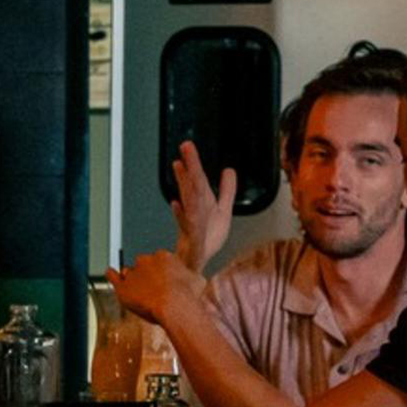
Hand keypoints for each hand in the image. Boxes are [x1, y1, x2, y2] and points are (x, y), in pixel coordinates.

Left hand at [105, 247, 211, 337]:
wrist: (175, 307)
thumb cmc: (189, 295)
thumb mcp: (198, 280)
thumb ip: (190, 277)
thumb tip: (195, 279)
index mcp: (164, 256)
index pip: (158, 261)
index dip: (161, 274)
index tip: (164, 283)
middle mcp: (146, 260)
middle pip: (143, 265)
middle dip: (147, 276)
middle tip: (154, 291)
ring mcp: (133, 273)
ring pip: (130, 273)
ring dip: (134, 281)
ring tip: (140, 294)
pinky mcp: (123, 287)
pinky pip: (113, 277)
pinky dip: (112, 275)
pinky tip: (110, 274)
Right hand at [168, 142, 239, 271]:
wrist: (200, 260)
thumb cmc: (208, 237)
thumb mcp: (223, 210)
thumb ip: (227, 191)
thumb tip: (229, 171)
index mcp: (203, 202)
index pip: (198, 179)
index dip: (194, 162)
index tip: (188, 147)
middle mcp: (196, 209)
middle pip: (193, 184)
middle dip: (191, 166)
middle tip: (185, 148)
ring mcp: (192, 223)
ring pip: (189, 200)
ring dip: (184, 184)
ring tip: (180, 168)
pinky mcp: (192, 238)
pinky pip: (186, 225)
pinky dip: (180, 215)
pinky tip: (177, 205)